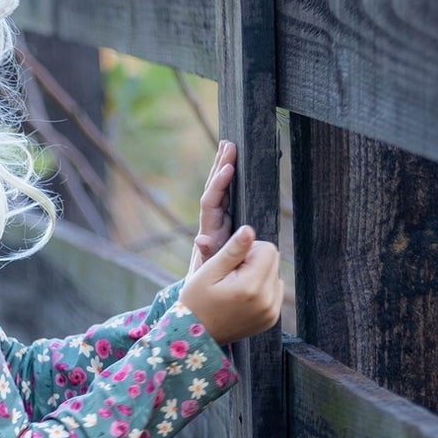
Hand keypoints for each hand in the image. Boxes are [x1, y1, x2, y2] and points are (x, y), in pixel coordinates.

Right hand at [176, 222, 282, 344]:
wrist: (195, 337)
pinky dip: (261, 290)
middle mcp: (266, 301)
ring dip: (258, 276)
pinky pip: (274, 291)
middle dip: (254, 262)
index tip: (231, 263)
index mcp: (251, 287)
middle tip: (231, 277)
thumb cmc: (196, 302)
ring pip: (275, 275)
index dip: (249, 250)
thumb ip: (232, 250)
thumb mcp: (208, 272)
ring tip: (236, 289)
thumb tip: (249, 230)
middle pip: (274, 261)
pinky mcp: (271, 319)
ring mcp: (271, 313)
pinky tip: (242, 298)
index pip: (268, 249)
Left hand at [189, 139, 235, 274]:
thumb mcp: (208, 270)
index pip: (211, 202)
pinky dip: (234, 182)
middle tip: (229, 144)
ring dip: (224, 168)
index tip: (227, 167)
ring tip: (228, 146)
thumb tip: (200, 239)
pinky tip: (238, 167)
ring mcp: (221, 222)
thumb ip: (207, 254)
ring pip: (222, 191)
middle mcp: (213, 223)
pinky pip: (231, 198)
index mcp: (210, 230)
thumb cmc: (207, 283)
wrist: (207, 293)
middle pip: (215, 189)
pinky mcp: (230, 225)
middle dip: (221, 166)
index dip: (218, 185)